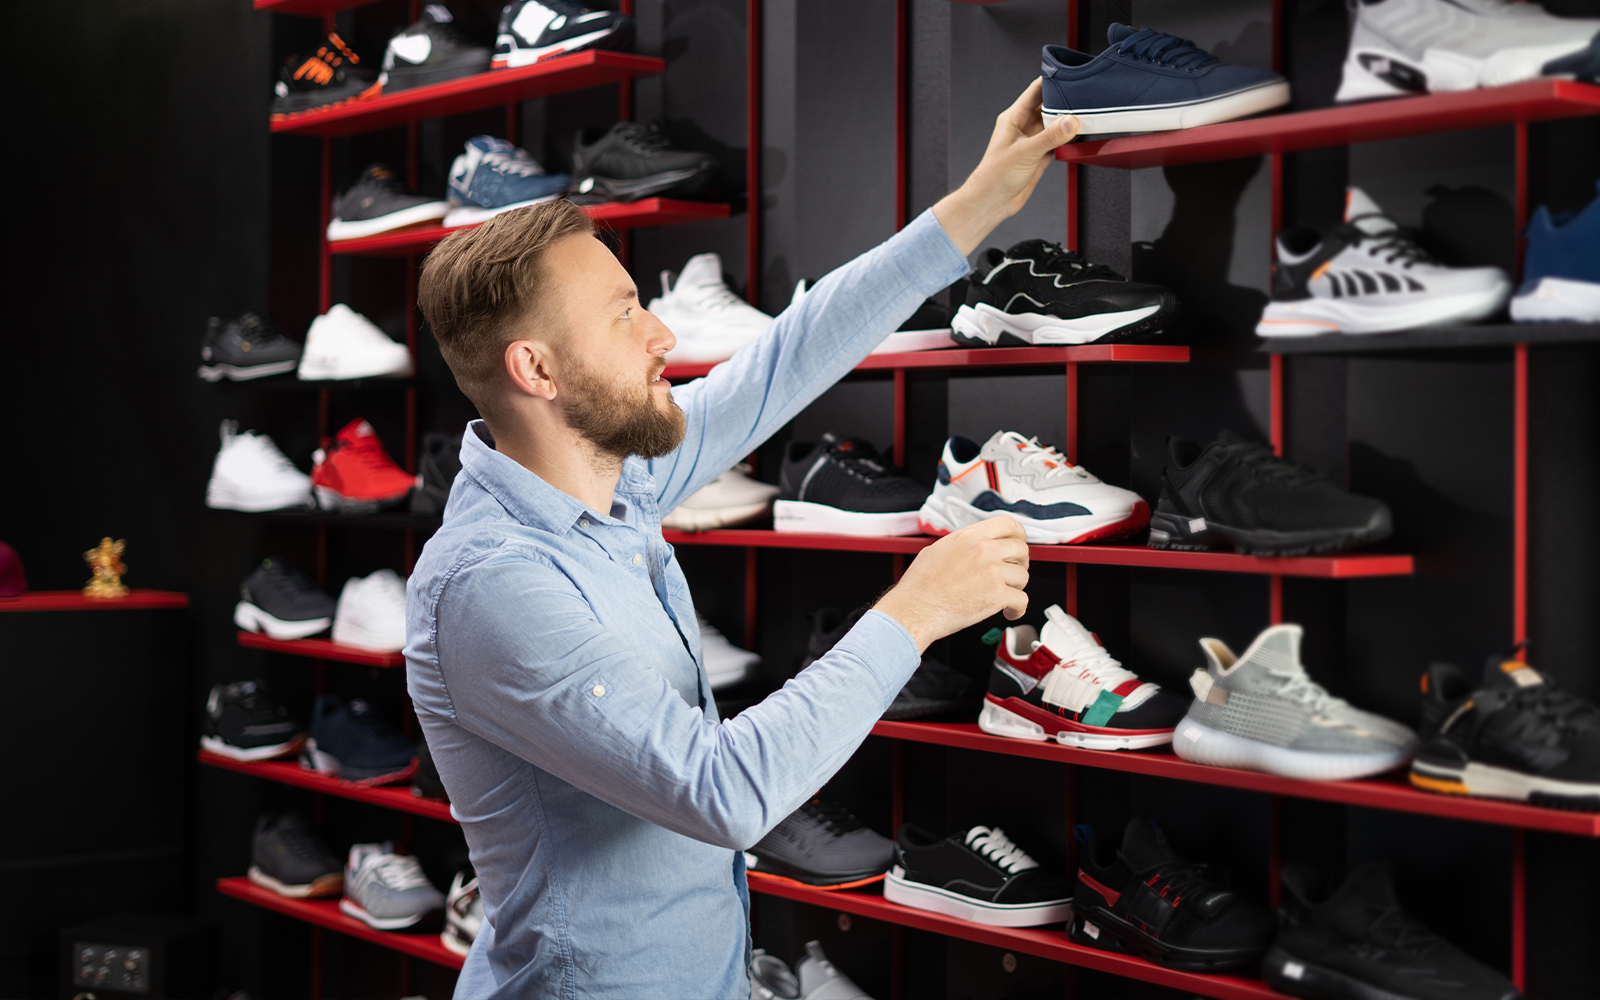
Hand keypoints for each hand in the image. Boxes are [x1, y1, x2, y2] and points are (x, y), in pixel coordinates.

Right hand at [874, 517, 1029, 651]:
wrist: (914, 610)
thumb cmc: (919, 586)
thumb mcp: (937, 550)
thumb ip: (962, 544)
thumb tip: (973, 545)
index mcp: (969, 537)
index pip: (1008, 523)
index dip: (1018, 534)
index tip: (1019, 542)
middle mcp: (983, 551)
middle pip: (1021, 549)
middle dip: (1020, 562)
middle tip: (1013, 571)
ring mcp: (992, 572)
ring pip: (1023, 576)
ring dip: (1017, 586)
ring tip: (1005, 594)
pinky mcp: (997, 595)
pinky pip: (1022, 599)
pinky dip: (1018, 608)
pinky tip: (1008, 611)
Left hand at [932, 79, 1079, 255]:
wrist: (992, 202)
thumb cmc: (995, 176)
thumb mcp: (1025, 152)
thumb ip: (1049, 136)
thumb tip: (1071, 121)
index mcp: (1014, 118)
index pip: (1035, 91)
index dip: (1052, 81)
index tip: (1070, 76)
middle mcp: (1024, 126)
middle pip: (1049, 106)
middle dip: (1066, 101)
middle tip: (1085, 97)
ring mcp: (1032, 140)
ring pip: (1055, 124)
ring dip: (1069, 121)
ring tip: (1087, 115)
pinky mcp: (1039, 155)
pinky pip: (1058, 141)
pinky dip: (1068, 138)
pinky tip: (1079, 136)